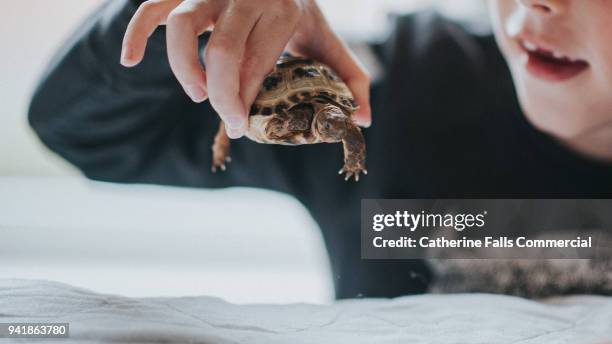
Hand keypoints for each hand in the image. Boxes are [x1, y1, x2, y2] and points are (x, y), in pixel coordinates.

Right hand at [121, 0, 370, 137]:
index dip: (244, 100)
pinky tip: (128, 60)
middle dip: (220, 95)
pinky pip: (151, 7)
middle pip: (223, 51)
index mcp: (284, 9)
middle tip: (228, 120)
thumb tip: (363, 117)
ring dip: (183, 68)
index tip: (241, 125)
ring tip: (195, 94)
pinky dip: (136, 32)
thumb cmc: (296, 11)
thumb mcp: (326, 39)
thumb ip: (351, 77)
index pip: (257, 63)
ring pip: (183, 26)